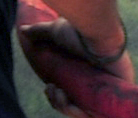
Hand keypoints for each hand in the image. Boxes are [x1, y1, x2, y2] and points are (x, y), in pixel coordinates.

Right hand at [19, 14, 135, 117]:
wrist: (99, 32)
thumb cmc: (82, 31)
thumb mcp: (56, 32)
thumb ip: (40, 32)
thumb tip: (22, 29)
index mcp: (87, 71)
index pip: (71, 91)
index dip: (57, 95)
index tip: (49, 86)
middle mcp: (97, 81)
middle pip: (75, 102)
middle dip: (58, 101)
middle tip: (52, 89)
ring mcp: (105, 91)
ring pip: (81, 110)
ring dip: (63, 107)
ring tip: (58, 92)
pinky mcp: (114, 99)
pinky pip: (93, 115)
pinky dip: (75, 112)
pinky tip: (65, 99)